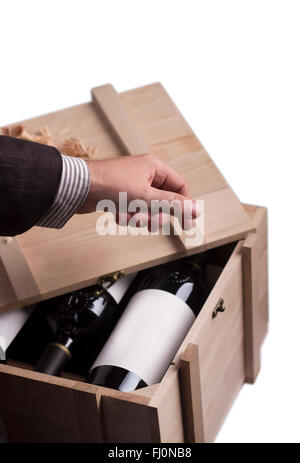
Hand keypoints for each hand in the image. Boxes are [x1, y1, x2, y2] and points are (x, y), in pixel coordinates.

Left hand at [78, 153, 198, 229]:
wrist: (77, 188)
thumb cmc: (112, 187)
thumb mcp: (148, 198)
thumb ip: (174, 204)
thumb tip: (197, 210)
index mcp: (154, 167)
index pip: (180, 186)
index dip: (184, 205)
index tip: (187, 223)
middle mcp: (144, 173)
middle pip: (163, 200)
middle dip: (157, 214)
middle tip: (152, 222)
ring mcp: (131, 184)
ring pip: (147, 208)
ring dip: (140, 217)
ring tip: (129, 217)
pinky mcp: (119, 195)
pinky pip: (132, 210)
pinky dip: (126, 216)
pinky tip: (116, 214)